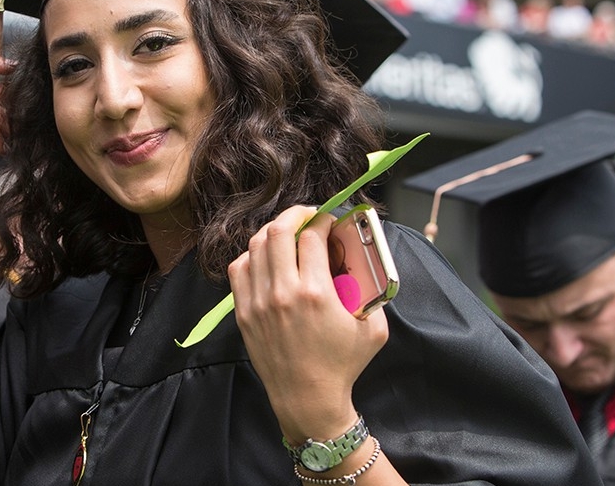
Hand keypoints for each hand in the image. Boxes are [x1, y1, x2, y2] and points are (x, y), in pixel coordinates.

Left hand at [229, 205, 388, 443]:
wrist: (308, 399)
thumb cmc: (342, 365)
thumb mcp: (375, 327)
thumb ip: (373, 290)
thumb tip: (365, 259)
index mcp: (316, 293)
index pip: (312, 235)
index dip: (322, 219)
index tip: (329, 222)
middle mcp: (283, 292)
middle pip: (278, 230)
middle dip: (296, 215)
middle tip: (308, 218)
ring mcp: (258, 301)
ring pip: (256, 245)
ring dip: (275, 232)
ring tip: (289, 234)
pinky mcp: (243, 312)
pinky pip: (239, 268)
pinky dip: (253, 255)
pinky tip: (267, 258)